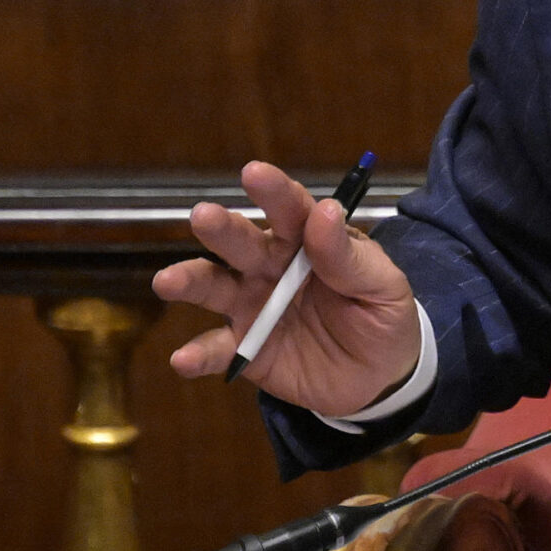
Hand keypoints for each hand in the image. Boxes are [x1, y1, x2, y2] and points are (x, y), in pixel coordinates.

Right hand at [152, 161, 421, 415]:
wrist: (381, 377)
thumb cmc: (381, 316)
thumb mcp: (383, 286)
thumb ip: (350, 258)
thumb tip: (326, 212)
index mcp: (308, 242)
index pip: (291, 211)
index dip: (274, 192)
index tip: (255, 173)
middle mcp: (270, 267)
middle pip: (243, 243)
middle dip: (223, 229)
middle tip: (203, 216)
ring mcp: (252, 307)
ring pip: (214, 288)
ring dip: (190, 282)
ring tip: (168, 282)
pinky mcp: (246, 350)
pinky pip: (216, 351)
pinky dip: (198, 355)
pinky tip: (183, 360)